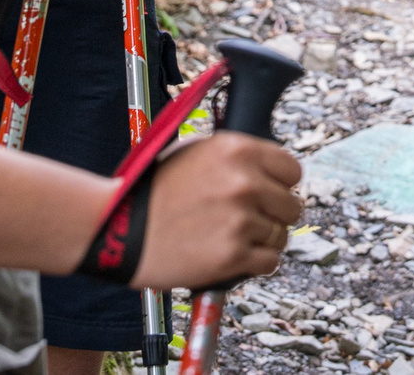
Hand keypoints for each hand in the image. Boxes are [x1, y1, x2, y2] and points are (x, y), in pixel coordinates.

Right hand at [128, 133, 302, 291]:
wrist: (121, 230)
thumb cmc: (153, 191)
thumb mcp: (194, 152)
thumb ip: (234, 156)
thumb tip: (267, 166)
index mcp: (237, 150)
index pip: (292, 169)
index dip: (281, 183)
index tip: (270, 192)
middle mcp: (244, 182)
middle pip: (292, 205)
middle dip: (274, 214)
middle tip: (250, 220)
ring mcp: (241, 220)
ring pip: (281, 235)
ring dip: (264, 240)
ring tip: (235, 238)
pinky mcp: (234, 255)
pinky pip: (270, 262)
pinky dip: (256, 263)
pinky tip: (234, 255)